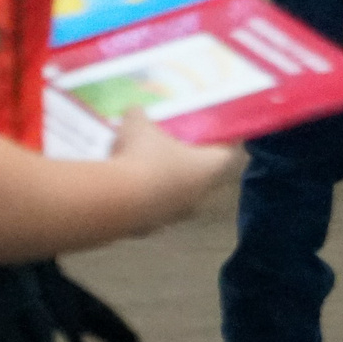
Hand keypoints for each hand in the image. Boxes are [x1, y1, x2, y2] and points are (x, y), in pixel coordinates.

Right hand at [109, 111, 241, 233]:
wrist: (115, 201)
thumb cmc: (141, 156)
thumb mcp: (138, 123)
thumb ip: (141, 115)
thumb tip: (135, 112)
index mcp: (209, 168)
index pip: (227, 152)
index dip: (220, 140)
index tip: (208, 131)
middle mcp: (199, 195)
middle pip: (201, 175)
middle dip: (187, 161)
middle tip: (170, 144)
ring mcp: (175, 216)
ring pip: (175, 195)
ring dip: (164, 182)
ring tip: (142, 165)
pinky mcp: (151, 229)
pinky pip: (151, 209)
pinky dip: (142, 199)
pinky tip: (124, 187)